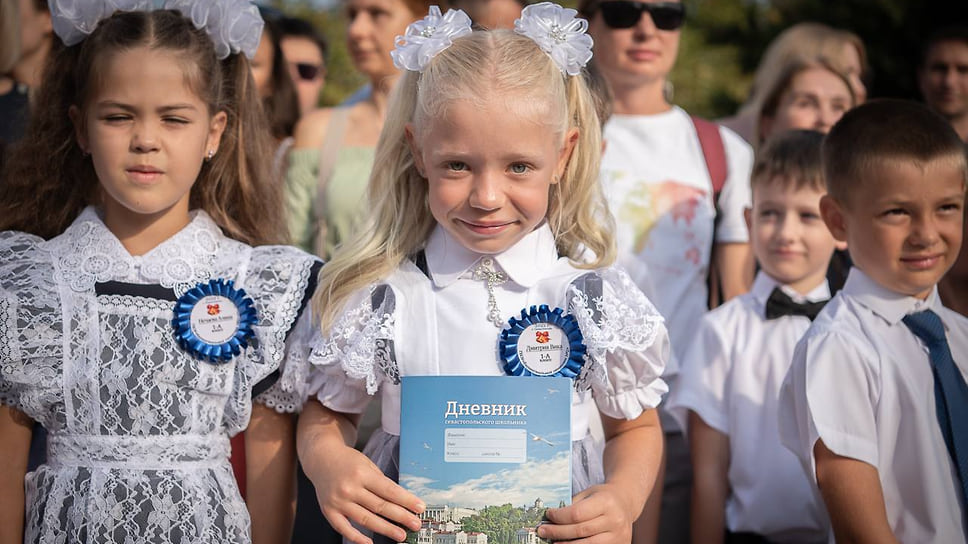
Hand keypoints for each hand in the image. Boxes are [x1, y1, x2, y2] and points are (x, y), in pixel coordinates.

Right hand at [308, 443, 424, 543]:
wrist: (321, 459)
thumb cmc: (347, 461)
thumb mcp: (367, 464)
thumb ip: (381, 481)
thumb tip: (401, 500)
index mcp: (362, 473)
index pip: (389, 490)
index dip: (406, 500)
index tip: (419, 507)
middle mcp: (349, 488)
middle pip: (380, 506)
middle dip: (401, 516)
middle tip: (415, 524)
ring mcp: (338, 501)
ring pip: (366, 519)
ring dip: (386, 529)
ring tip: (401, 534)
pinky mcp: (329, 511)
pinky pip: (344, 528)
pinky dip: (357, 538)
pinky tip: (370, 543)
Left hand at [537, 483, 634, 542]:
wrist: (625, 503)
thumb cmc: (603, 497)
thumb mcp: (588, 494)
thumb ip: (573, 505)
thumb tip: (550, 518)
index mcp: (606, 502)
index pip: (577, 514)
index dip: (559, 517)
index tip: (548, 516)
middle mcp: (615, 520)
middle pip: (580, 531)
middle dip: (558, 532)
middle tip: (543, 531)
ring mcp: (618, 535)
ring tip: (553, 541)